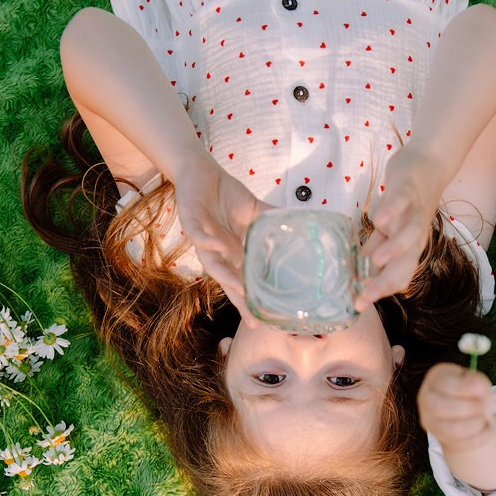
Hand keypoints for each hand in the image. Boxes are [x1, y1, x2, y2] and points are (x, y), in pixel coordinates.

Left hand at [171, 156, 271, 322]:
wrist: (201, 172)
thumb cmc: (228, 195)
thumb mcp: (256, 210)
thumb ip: (275, 220)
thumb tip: (304, 225)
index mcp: (234, 252)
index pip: (242, 281)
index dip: (251, 301)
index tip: (264, 322)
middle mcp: (218, 252)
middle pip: (228, 282)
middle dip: (239, 300)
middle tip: (252, 319)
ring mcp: (203, 239)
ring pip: (212, 264)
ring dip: (225, 276)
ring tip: (240, 288)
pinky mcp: (190, 221)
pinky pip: (197, 235)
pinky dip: (207, 242)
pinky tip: (219, 246)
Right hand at [356, 147, 438, 308]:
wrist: (429, 163)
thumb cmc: (407, 200)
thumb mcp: (391, 227)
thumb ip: (377, 245)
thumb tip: (363, 266)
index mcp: (409, 247)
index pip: (398, 277)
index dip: (380, 291)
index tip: (358, 304)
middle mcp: (415, 235)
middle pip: (405, 264)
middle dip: (385, 282)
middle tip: (364, 297)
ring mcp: (413, 213)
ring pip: (409, 236)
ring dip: (393, 249)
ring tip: (375, 260)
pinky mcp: (408, 192)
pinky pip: (401, 204)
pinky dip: (391, 212)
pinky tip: (377, 220)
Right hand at [417, 362, 495, 452]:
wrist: (470, 414)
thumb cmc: (473, 393)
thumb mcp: (478, 381)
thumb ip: (478, 382)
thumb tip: (477, 387)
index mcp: (435, 378)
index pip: (443, 383)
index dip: (463, 388)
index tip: (480, 389)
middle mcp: (426, 399)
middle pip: (439, 407)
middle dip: (467, 408)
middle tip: (483, 406)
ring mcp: (430, 421)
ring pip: (451, 429)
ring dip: (474, 424)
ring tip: (485, 418)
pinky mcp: (441, 438)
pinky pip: (460, 443)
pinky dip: (479, 437)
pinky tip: (487, 429)